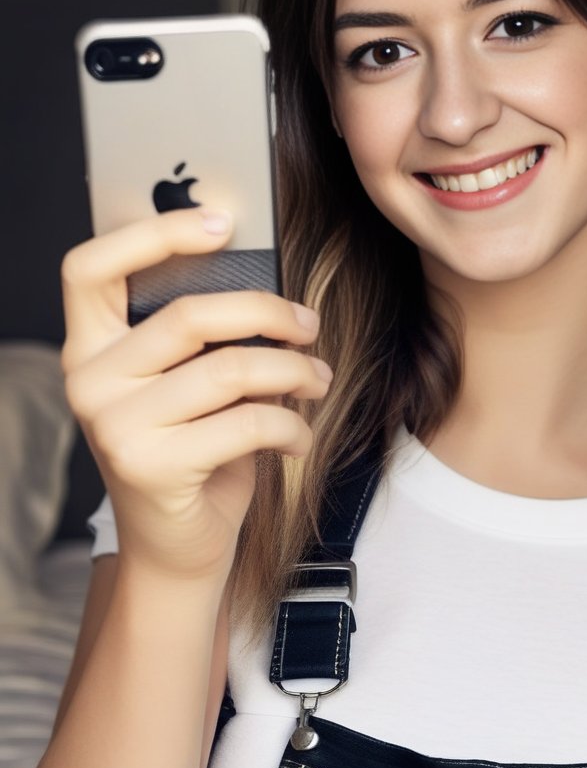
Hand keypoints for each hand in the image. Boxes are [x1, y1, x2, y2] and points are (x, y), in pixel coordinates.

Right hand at [61, 208, 330, 584]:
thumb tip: (269, 286)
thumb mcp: (187, 385)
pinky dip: (290, 427)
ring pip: (229, 368)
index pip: (92, 266)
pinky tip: (298, 438)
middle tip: (310, 325)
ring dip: (293, 370)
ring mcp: (114, 425)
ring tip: (318, 379)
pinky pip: (247, 422)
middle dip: (269, 312)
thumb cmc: (192, 450)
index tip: (223, 220)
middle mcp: (89, 380)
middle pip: (190, 313)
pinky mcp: (151, 467)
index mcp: (90, 345)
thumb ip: (202, 337)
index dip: (155, 233)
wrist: (177, 547)